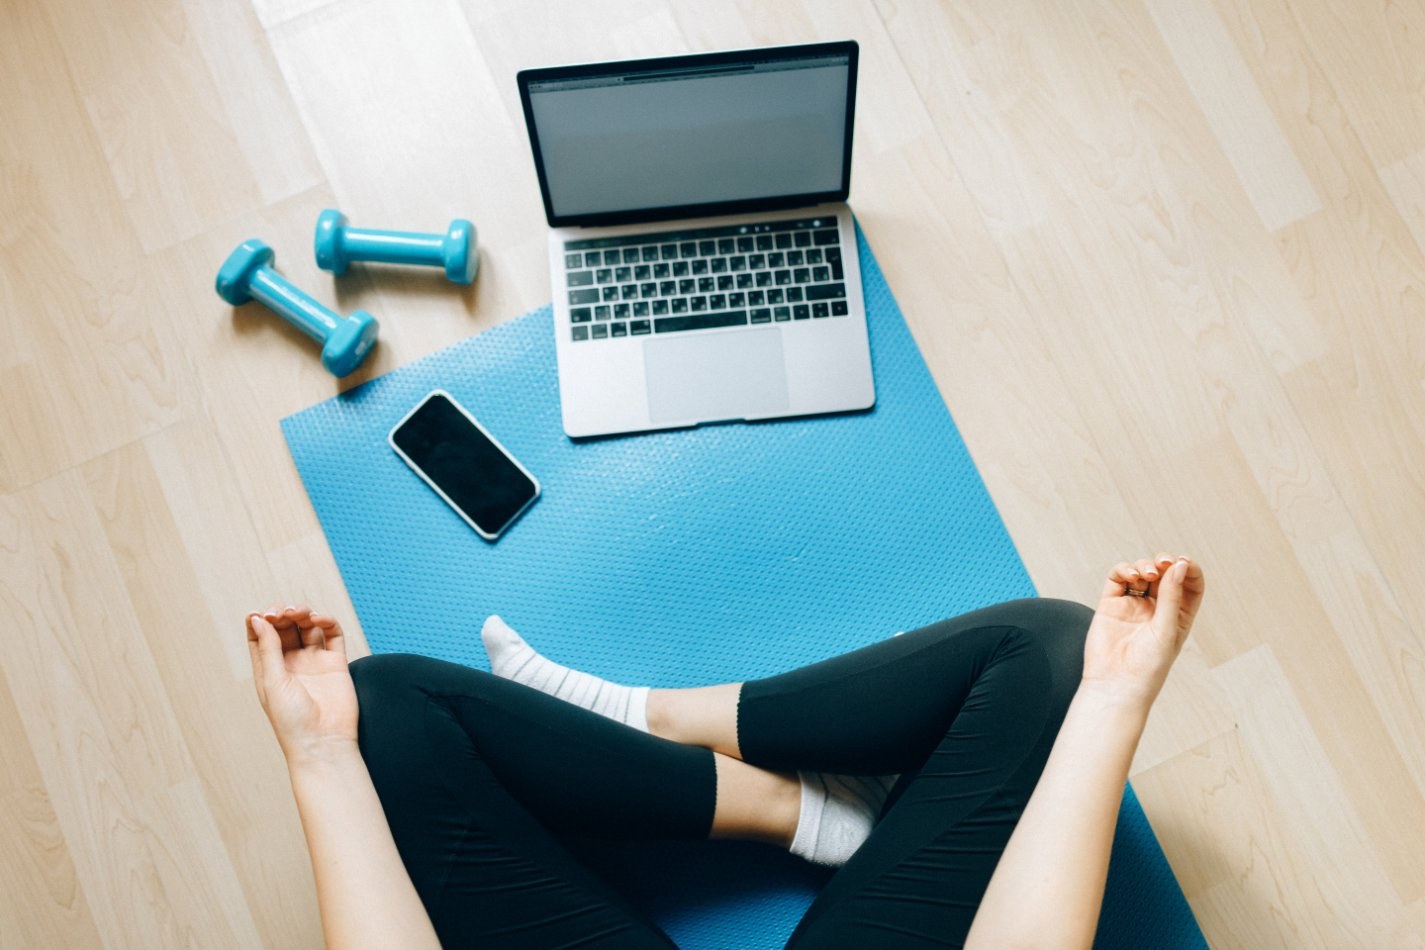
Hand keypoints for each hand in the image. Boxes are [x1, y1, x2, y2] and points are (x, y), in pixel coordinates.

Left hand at [246, 604, 358, 763]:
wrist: (323, 742)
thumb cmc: (292, 721)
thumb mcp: (273, 682)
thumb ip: (269, 648)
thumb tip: (259, 618)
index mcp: (269, 669)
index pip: (261, 636)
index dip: (260, 621)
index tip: (261, 614)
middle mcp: (291, 663)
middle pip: (286, 627)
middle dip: (283, 614)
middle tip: (284, 613)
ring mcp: (314, 662)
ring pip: (308, 627)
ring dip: (304, 614)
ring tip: (301, 614)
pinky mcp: (336, 663)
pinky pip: (333, 634)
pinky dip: (327, 622)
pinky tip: (319, 619)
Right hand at [1081, 554, 1204, 708]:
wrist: (1116, 684)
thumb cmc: (1148, 666)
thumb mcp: (1167, 630)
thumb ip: (1171, 596)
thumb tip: (1179, 565)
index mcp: (1178, 616)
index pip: (1189, 585)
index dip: (1188, 569)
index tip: (1184, 562)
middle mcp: (1156, 608)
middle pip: (1165, 574)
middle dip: (1165, 563)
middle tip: (1164, 562)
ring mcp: (1133, 604)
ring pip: (1141, 572)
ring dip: (1145, 565)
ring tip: (1146, 574)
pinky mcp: (1111, 603)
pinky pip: (1117, 577)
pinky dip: (1124, 570)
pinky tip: (1131, 576)